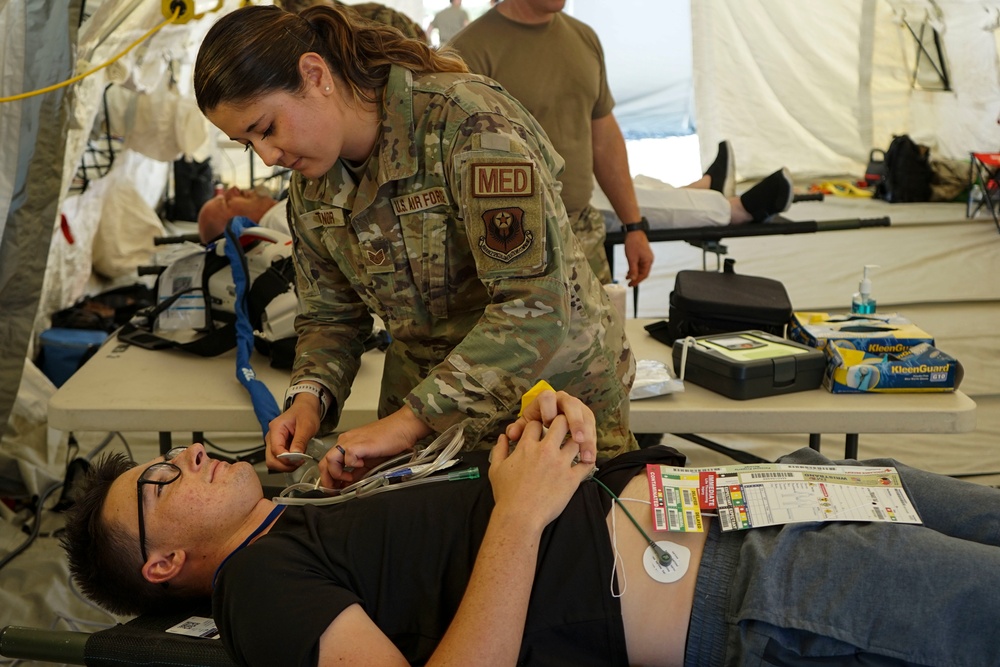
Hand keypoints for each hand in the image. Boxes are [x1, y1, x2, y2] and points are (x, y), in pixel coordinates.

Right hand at [266, 395, 321, 471]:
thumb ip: (300, 441)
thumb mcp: (307, 425)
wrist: (306, 407)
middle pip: (271, 459)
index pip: (276, 450)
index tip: (299, 460)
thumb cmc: (305, 412)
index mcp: (276, 428)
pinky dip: (288, 462)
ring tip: (299, 460)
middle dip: (285, 465)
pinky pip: (279, 459)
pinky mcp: (278, 446)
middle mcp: (271, 436)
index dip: (287, 459)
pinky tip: (297, 457)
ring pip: (274, 461)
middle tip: (299, 463)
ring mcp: (273, 442)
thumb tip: (295, 456)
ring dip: (286, 465)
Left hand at [318, 406, 431, 487]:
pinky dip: (351, 465)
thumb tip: (349, 485)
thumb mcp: (370, 461)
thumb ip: (358, 473)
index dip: (328, 478)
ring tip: (349, 478)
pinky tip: (362, 465)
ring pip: (330, 459)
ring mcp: (351, 441)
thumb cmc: (391, 441)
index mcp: (347, 444)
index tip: (335, 489)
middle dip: (327, 480)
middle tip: (336, 490)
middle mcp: (345, 441)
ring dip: (337, 473)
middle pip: (324, 462)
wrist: (403, 427)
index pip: (328, 462)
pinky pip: (347, 456)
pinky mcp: (359, 444)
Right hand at [489, 415, 594, 531]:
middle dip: (563, 422)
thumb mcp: (495, 470)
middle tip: (564, 427)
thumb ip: (499, 450)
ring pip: (576, 441)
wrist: (519, 517)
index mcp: (527, 447)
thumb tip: (502, 437)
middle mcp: (546, 451)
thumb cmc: (506, 495)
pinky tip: (586, 460)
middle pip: (561, 423)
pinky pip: (586, 464)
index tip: (540, 430)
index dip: (538, 424)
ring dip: (577, 441)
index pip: (535, 423)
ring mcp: (561, 464)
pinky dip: (588, 460)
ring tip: (576, 444)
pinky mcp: (572, 479)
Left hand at [504, 389, 596, 463]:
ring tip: (586, 456)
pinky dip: (591, 446)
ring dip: (588, 438)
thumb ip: (518, 429)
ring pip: (587, 419)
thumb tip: (510, 434)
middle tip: (577, 439)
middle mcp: (565, 400)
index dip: (548, 410)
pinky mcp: (588, 421)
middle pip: (573, 406)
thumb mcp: (526, 425)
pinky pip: (593, 431)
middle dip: (576, 422)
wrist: (549, 421)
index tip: (547, 424)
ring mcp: (579, 409)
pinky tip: (589, 459)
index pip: (548, 398)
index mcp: (547, 399)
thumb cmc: (536, 423)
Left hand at [623, 231, 653, 286]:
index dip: (637, 281)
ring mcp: (646, 257)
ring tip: (627, 277)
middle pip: (643, 272)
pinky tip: (629, 270)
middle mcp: (649, 260)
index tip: (631, 285)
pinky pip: (639, 264)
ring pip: (640, 268)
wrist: (634, 231)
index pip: (644, 275)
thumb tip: (633, 279)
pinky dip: (634, 267)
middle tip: (629, 283)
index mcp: (648, 261)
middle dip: (635, 278)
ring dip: (634, 273)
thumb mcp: (632, 259)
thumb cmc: (634, 243)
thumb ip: (633, 270)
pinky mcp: (642, 254)